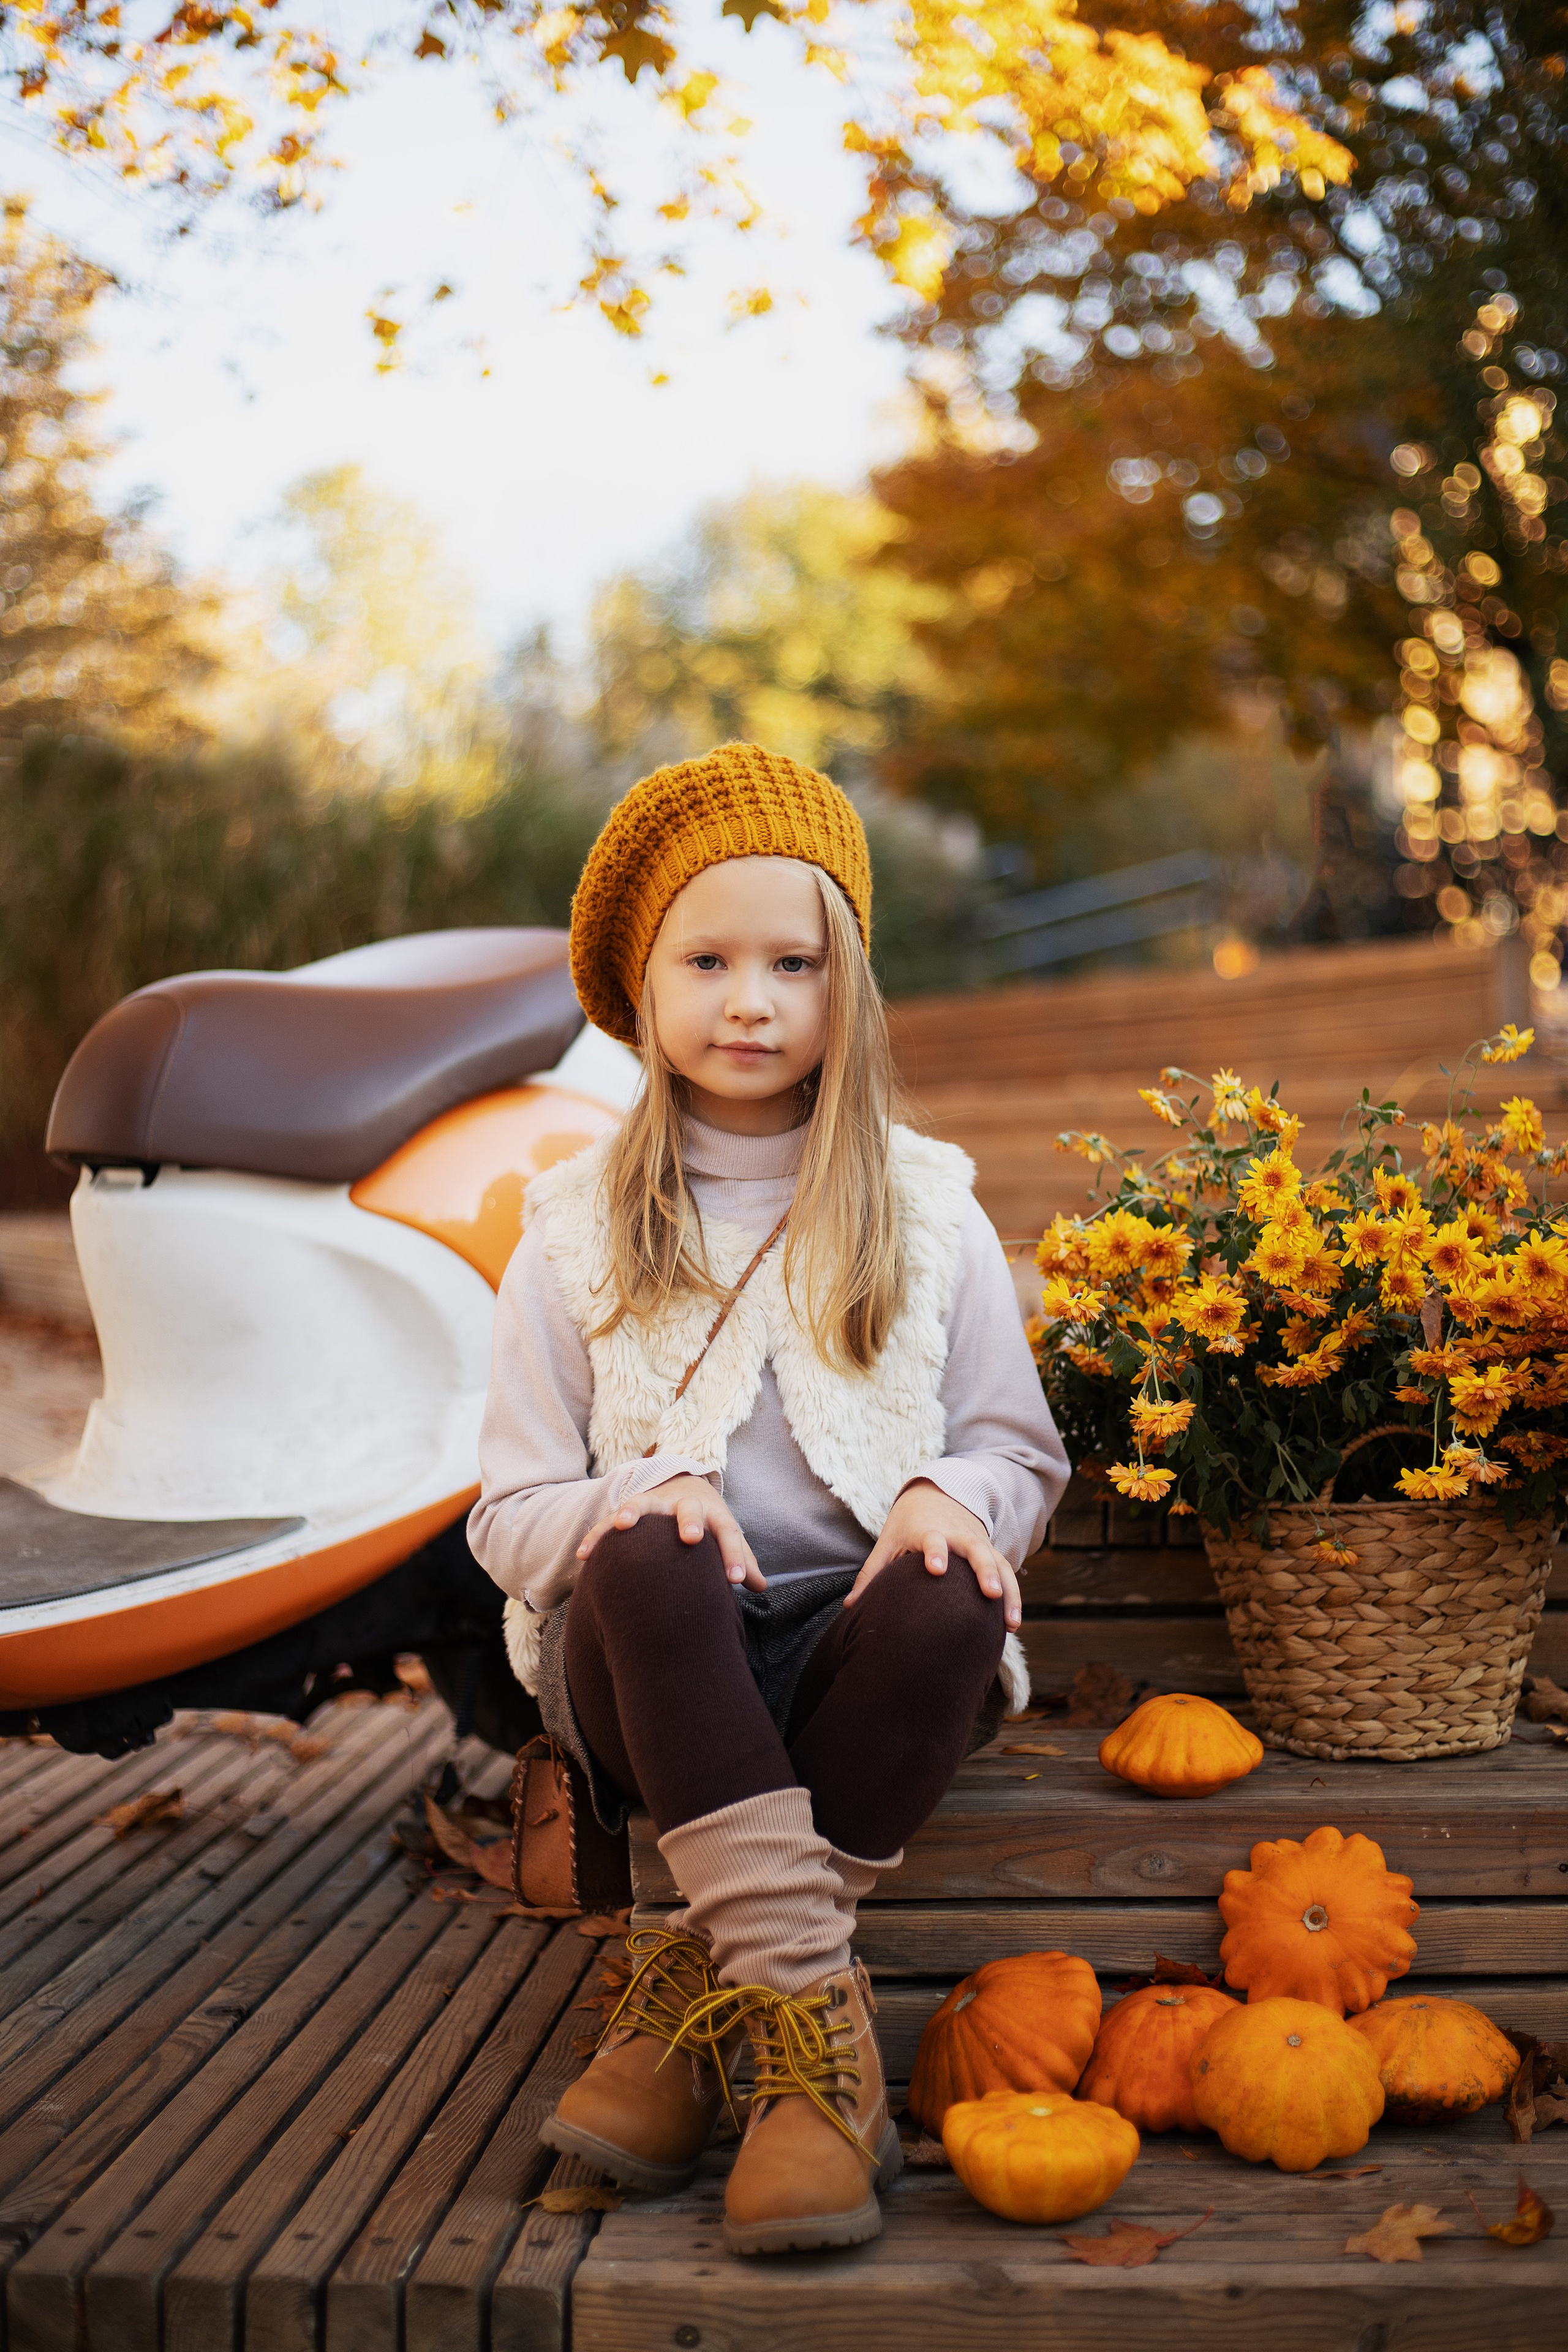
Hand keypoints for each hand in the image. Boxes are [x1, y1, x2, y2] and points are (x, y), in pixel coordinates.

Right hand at [576, 1474, 765, 1589]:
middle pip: (690, 1509)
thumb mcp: (724, 1535)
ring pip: (644, 1504)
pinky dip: (597, 1536)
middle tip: (692, 1537)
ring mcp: (656, 1505)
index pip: (728, 1533)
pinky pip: (609, 1522)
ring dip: (633, 1512)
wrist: (682, 1483)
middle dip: (690, 1521)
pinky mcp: (631, 1510)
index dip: (734, 1556)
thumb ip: (741, 1559)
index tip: (736, 1580)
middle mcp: (685, 1505)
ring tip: (623, 1524)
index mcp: (713, 1515)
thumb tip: (761, 1587)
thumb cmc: (708, 1522)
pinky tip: (584, 1555)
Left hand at [846, 1479, 1020, 1629]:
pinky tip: (1012, 1624)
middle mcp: (959, 1536)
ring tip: (1011, 1623)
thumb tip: (850, 1607)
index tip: (936, 1568)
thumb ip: (872, 1574)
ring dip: (1007, 1591)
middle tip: (990, 1593)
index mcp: (929, 1530)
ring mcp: (979, 1543)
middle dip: (984, 1571)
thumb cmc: (907, 1524)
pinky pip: (1007, 1573)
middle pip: (975, 1551)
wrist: (937, 1493)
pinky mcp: (991, 1552)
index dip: (935, 1552)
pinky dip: (1013, 1596)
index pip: (933, 1540)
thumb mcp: (888, 1542)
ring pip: (998, 1564)